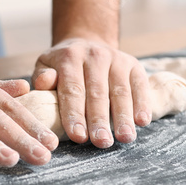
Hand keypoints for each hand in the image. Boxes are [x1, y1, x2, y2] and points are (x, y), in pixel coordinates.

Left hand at [32, 38, 151, 147]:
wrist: (87, 42)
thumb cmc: (62, 65)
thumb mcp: (46, 65)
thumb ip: (42, 76)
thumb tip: (44, 83)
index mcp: (70, 58)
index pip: (72, 89)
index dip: (75, 114)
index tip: (78, 136)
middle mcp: (95, 56)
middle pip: (97, 93)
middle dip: (100, 120)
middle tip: (102, 142)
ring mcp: (117, 59)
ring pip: (120, 91)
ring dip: (123, 116)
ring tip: (125, 137)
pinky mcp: (134, 65)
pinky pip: (140, 86)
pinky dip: (142, 104)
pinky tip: (142, 121)